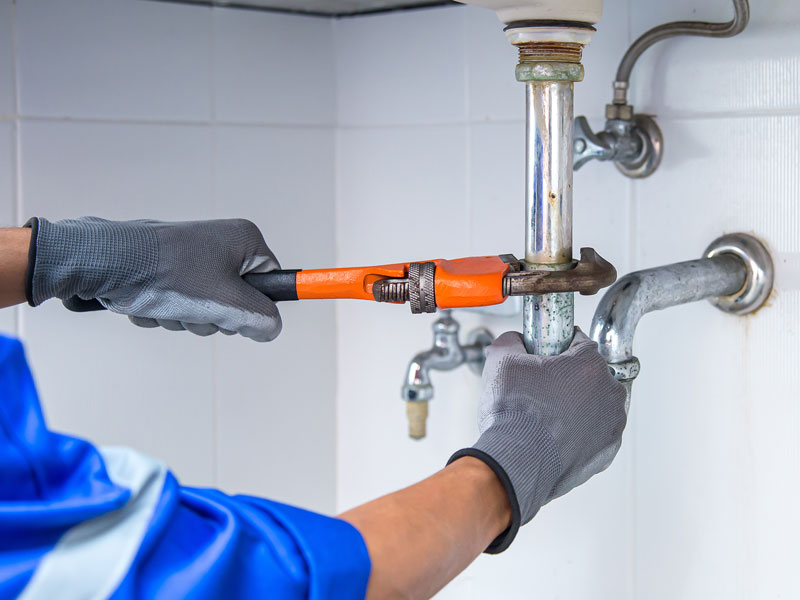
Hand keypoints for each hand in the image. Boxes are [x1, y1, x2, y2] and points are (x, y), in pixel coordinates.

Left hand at [26, 217, 281, 341]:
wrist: (108, 262)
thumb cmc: (169, 275)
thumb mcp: (229, 303)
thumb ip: (262, 318)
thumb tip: (271, 329)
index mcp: (244, 240)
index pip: (272, 282)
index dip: (256, 307)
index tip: (238, 316)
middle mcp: (221, 243)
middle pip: (237, 300)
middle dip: (213, 316)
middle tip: (196, 310)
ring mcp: (193, 256)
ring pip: (205, 307)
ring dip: (186, 318)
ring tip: (168, 304)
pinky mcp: (168, 269)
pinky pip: (180, 304)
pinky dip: (166, 311)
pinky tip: (150, 302)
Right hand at [449, 328, 626, 551]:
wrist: (515, 462)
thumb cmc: (513, 415)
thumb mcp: (501, 359)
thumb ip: (511, 340)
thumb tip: (515, 340)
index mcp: (589, 365)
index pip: (579, 342)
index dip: (558, 346)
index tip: (545, 355)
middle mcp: (609, 393)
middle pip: (590, 375)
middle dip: (569, 378)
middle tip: (540, 389)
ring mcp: (611, 425)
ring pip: (596, 405)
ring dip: (578, 406)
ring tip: (546, 416)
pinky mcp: (606, 452)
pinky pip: (595, 433)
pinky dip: (580, 433)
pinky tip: (556, 435)